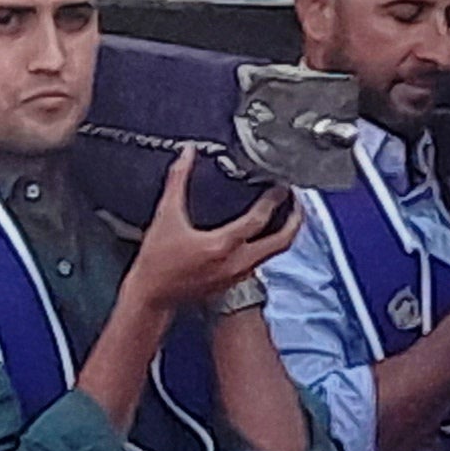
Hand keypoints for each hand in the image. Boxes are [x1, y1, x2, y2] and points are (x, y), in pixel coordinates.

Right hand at [125, 148, 297, 310]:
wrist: (151, 296)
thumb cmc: (157, 261)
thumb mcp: (167, 216)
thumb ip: (177, 181)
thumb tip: (187, 154)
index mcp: (223, 245)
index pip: (259, 219)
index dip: (274, 199)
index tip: (281, 185)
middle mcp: (237, 263)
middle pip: (281, 242)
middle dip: (295, 219)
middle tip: (297, 200)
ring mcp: (238, 275)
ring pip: (274, 253)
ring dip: (284, 233)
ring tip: (286, 213)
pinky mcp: (234, 281)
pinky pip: (262, 261)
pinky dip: (269, 245)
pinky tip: (264, 233)